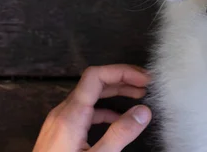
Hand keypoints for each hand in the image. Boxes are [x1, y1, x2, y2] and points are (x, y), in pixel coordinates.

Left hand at [33, 64, 151, 151]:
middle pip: (95, 82)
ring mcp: (60, 121)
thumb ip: (120, 134)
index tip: (144, 79)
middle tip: (146, 84)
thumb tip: (143, 111)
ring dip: (115, 93)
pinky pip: (85, 111)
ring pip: (90, 96)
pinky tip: (118, 119)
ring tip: (137, 96)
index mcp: (71, 114)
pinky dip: (105, 109)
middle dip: (122, 79)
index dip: (122, 72)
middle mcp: (63, 113)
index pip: (96, 76)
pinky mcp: (61, 132)